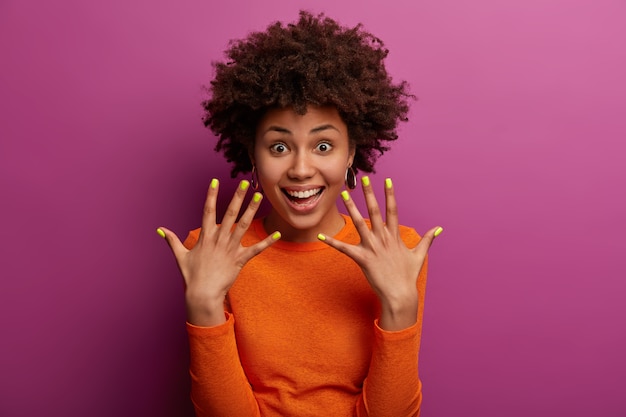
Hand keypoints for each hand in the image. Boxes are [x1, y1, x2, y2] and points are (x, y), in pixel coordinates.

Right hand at [157, 179, 279, 325]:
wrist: (202, 294)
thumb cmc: (191, 276)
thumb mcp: (180, 256)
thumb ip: (171, 240)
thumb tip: (159, 229)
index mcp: (205, 237)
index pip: (208, 211)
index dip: (211, 195)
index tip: (215, 181)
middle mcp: (219, 239)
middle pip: (229, 214)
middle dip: (238, 197)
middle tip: (245, 183)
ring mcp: (230, 249)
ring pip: (243, 226)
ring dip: (252, 210)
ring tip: (259, 197)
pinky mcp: (240, 260)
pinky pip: (256, 249)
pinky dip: (267, 242)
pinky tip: (277, 234)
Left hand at [318, 177, 441, 330]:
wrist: (400, 295)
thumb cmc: (408, 276)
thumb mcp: (419, 255)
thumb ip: (428, 240)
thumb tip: (439, 228)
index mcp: (394, 236)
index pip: (392, 210)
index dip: (390, 194)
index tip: (387, 180)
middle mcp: (383, 238)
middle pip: (374, 211)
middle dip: (369, 194)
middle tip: (363, 179)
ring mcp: (372, 248)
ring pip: (359, 223)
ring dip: (350, 208)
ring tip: (343, 194)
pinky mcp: (362, 258)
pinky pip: (344, 248)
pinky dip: (331, 242)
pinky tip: (320, 235)